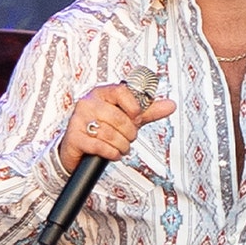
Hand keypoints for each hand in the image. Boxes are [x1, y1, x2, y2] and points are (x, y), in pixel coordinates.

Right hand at [56, 84, 175, 173]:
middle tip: (128, 138)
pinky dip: (111, 153)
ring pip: (110, 134)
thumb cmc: (103, 128)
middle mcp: (87, 103)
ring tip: (120, 146)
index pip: (121, 91)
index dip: (134, 107)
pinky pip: (100, 146)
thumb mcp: (127, 117)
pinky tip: (112, 153)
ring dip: (121, 146)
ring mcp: (78, 120)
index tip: (137, 117)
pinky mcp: (74, 138)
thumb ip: (148, 111)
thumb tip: (171, 105)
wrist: (79, 147)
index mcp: (101, 93)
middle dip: (129, 133)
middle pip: (118, 117)